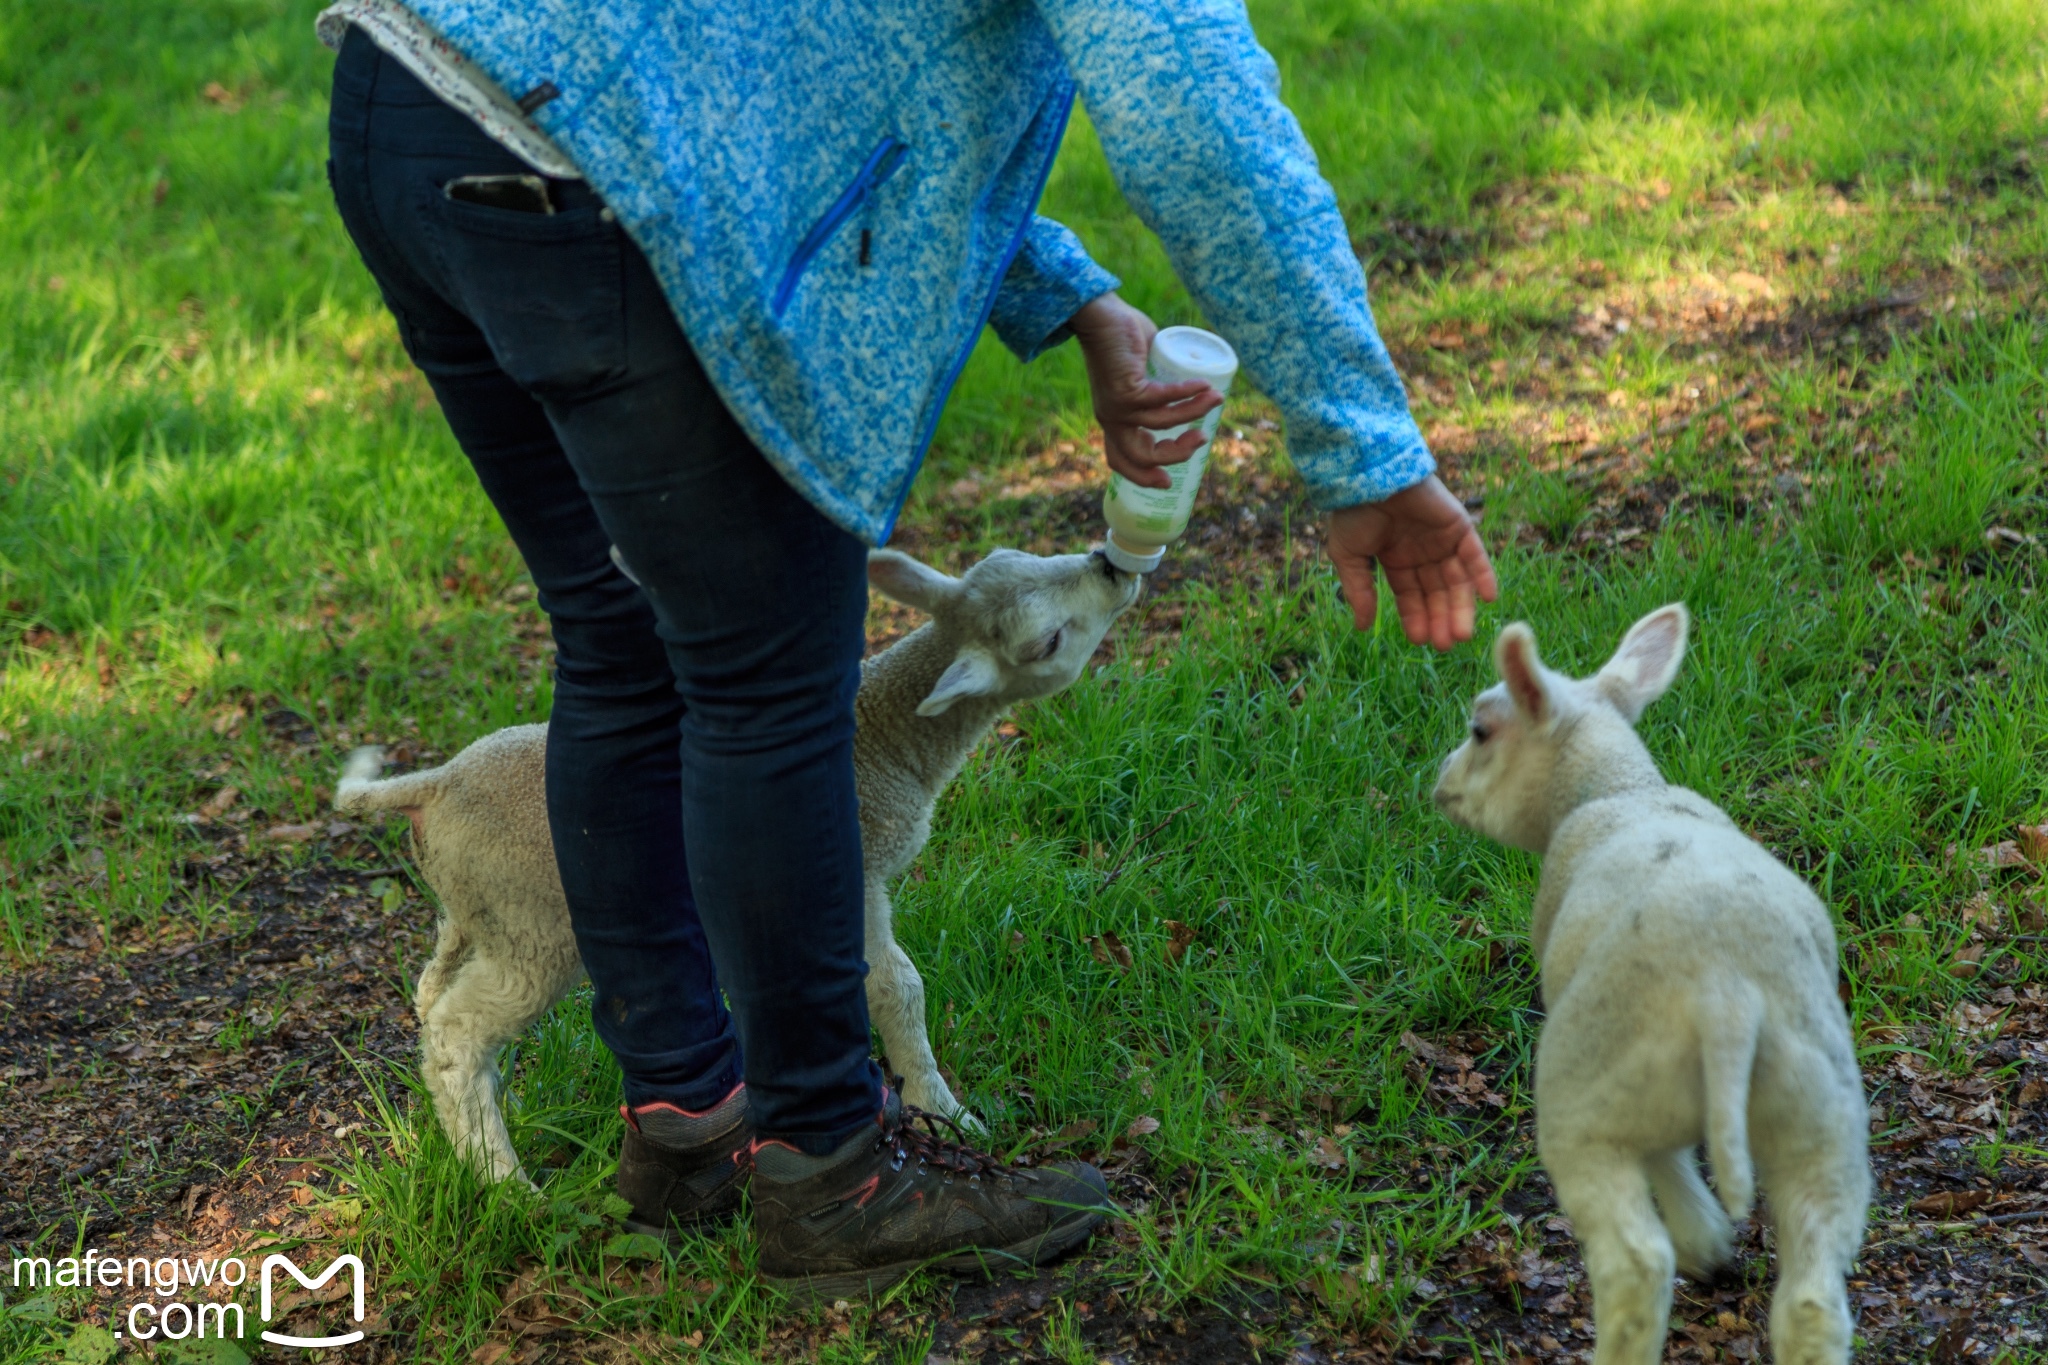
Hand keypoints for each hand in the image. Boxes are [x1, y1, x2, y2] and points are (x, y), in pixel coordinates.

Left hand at [1070, 292, 1224, 488]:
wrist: (1100, 315)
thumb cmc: (1123, 339)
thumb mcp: (1143, 373)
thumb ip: (1162, 383)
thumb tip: (1198, 386)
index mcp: (1113, 420)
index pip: (1121, 460)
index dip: (1142, 476)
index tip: (1168, 481)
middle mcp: (1111, 418)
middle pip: (1142, 456)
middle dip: (1175, 455)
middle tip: (1201, 439)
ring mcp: (1117, 407)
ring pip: (1162, 424)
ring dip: (1194, 414)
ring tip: (1216, 398)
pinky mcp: (1126, 390)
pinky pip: (1163, 400)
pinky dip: (1187, 395)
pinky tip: (1205, 386)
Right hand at [1327, 476, 1498, 649]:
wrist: (1368, 476)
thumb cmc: (1352, 513)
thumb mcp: (1349, 557)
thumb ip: (1359, 590)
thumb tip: (1363, 627)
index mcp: (1396, 559)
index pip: (1411, 596)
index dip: (1417, 618)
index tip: (1421, 641)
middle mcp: (1422, 552)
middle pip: (1438, 592)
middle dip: (1442, 618)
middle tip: (1445, 645)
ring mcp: (1442, 539)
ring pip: (1457, 579)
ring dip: (1462, 606)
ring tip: (1461, 634)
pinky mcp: (1459, 525)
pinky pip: (1475, 554)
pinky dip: (1483, 575)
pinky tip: (1488, 599)